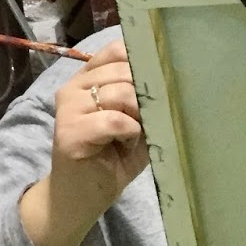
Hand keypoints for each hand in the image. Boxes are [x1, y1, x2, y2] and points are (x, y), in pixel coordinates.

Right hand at [21, 42, 148, 245]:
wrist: (84, 196)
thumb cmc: (115, 156)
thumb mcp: (138, 119)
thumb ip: (147, 94)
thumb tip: (177, 74)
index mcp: (89, 78)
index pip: (117, 50)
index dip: (142, 63)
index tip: (156, 85)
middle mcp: (74, 86)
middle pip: (124, 71)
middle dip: (144, 96)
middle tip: (142, 122)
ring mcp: (68, 107)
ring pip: (120, 93)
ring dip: (138, 117)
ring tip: (132, 136)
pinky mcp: (68, 131)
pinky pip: (114, 120)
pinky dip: (129, 133)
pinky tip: (124, 144)